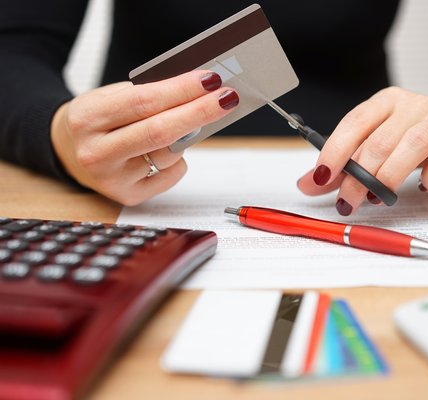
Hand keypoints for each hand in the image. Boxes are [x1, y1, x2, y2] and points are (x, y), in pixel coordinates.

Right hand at [51, 70, 238, 204]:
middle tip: (226, 98)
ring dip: (187, 135)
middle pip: (160, 132)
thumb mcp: (111, 97)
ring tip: (186, 122)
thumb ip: (148, 95)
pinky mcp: (129, 196)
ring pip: (169, 154)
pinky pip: (171, 174)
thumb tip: (200, 92)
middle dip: (199, 112)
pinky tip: (164, 152)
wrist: (69, 150)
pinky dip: (177, 160)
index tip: (210, 80)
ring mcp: (112, 179)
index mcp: (87, 117)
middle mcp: (96, 152)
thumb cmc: (101, 119)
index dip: (181, 90)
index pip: (143, 102)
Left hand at [297, 87, 427, 214]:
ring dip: (390, 177)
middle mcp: (413, 106)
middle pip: (380, 141)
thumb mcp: (375, 148)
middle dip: (359, 177)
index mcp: (386, 102)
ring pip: (412, 145)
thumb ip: (342, 166)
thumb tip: (307, 184)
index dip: (335, 151)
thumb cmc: (413, 142)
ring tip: (378, 199)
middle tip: (348, 202)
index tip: (321, 178)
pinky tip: (423, 186)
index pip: (355, 122)